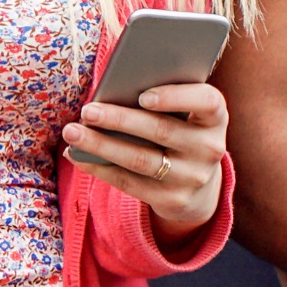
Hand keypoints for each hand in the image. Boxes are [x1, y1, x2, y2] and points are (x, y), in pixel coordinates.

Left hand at [61, 83, 228, 240]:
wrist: (197, 185)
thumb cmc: (179, 131)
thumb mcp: (184, 115)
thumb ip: (163, 100)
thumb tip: (112, 87)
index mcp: (215, 118)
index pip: (207, 102)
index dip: (176, 97)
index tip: (143, 95)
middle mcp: (209, 148)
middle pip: (161, 131)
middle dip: (119, 120)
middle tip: (87, 111)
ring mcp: (192, 177)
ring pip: (140, 160)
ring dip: (101, 145)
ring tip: (72, 132)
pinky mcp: (172, 199)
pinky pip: (129, 183)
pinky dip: (99, 168)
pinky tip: (77, 155)